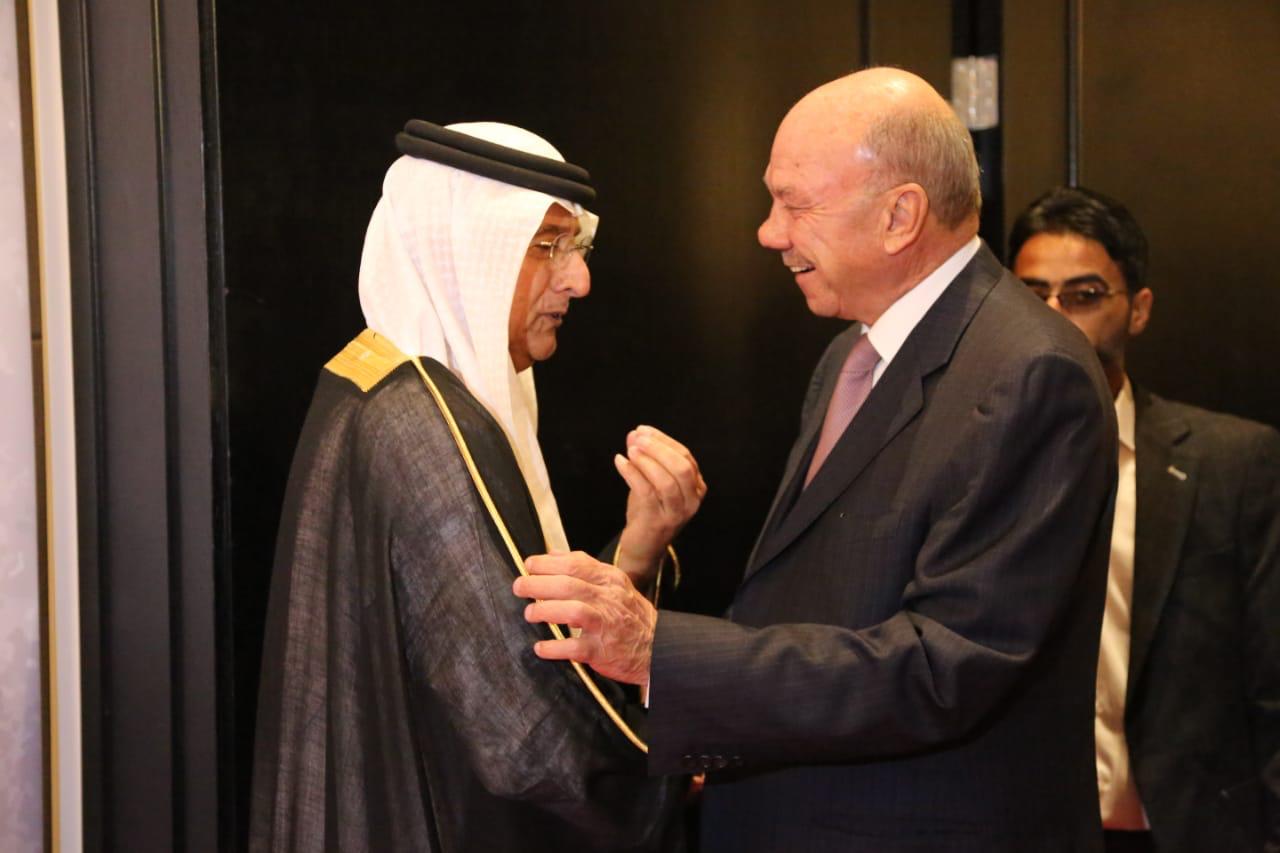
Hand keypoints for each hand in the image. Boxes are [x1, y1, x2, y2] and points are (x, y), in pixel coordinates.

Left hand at [513, 551, 656, 685]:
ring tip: (530, 614)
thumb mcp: (614, 584)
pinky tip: (541, 648)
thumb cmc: (629, 614)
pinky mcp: (602, 651)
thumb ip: (584, 568)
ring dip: (545, 611)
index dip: (547, 563)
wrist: (658, 647)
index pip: (575, 564)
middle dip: (537, 584)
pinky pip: (574, 647)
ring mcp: (606, 624)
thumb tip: (551, 553)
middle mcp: (608, 598)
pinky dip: (554, 647)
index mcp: (609, 579)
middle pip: (568, 585)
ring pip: (572, 611)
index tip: (529, 565)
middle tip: (519, 587)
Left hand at [615, 425, 706, 584]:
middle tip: (637, 438)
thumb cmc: (649, 512)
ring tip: (630, 450)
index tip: (643, 430)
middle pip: (681, 467)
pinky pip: (647, 492)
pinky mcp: (658, 522)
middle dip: (658, 448)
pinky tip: (620, 462)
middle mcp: (692, 501)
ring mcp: (677, 514)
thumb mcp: (650, 482)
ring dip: (647, 461)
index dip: (664, 440)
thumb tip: (634, 434)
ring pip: (667, 481)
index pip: (685, 456)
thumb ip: (645, 459)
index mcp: (696, 487)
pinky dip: (632, 474)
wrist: (643, 548)